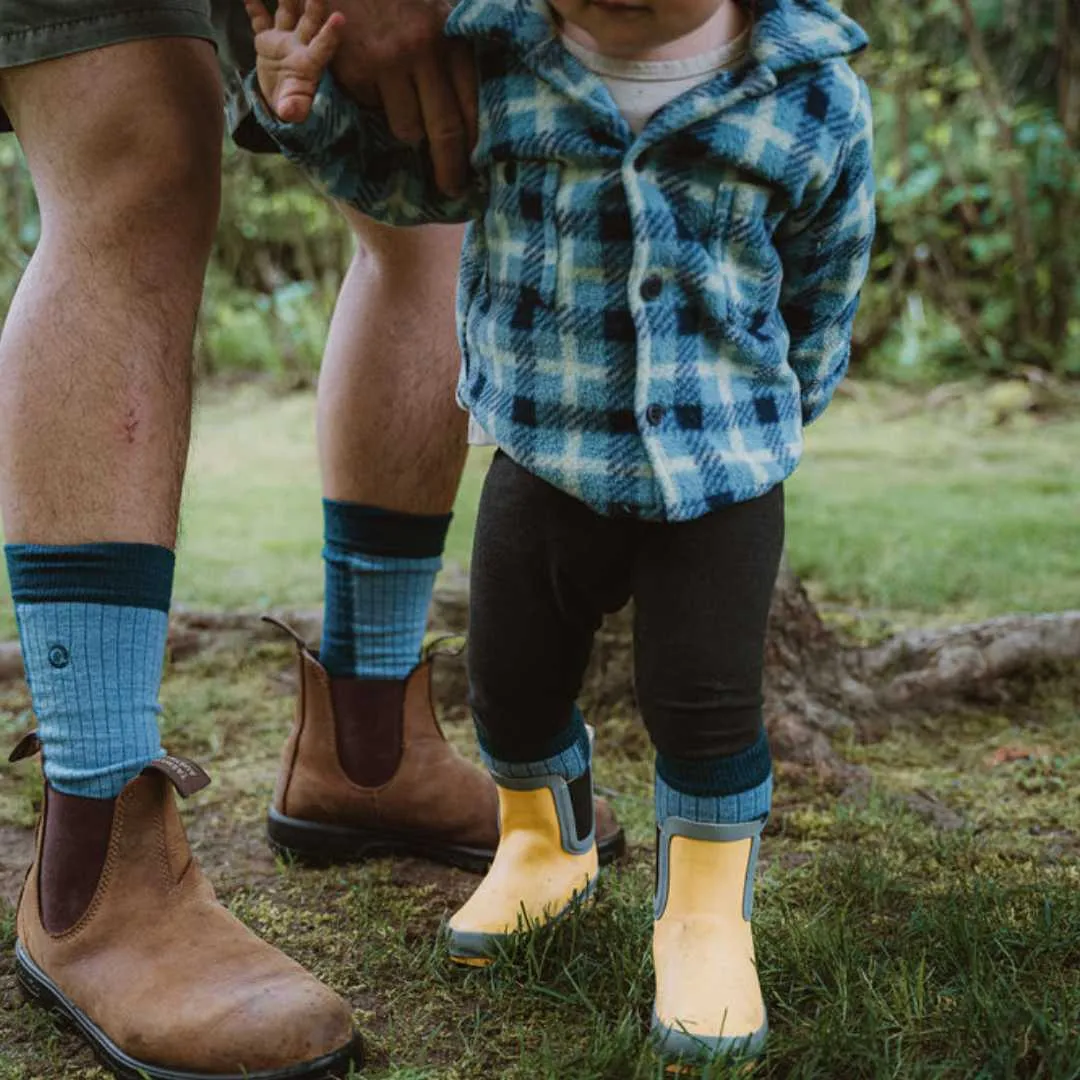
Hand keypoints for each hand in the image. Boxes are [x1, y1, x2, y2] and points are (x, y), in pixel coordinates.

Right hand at [245, 0, 345, 122]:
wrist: (279, 100)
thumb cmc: (292, 105)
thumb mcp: (293, 109)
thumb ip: (294, 108)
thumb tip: (290, 112)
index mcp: (311, 63)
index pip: (323, 46)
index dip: (331, 34)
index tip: (340, 18)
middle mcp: (300, 46)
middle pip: (310, 20)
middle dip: (314, 3)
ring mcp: (284, 39)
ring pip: (287, 11)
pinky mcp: (266, 39)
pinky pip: (259, 19)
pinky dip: (254, 5)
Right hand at [328, 0, 477, 196]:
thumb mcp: (439, 8)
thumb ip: (456, 46)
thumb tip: (474, 110)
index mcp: (451, 38)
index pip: (472, 107)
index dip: (476, 147)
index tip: (478, 171)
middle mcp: (423, 53)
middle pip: (445, 131)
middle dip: (450, 170)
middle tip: (453, 190)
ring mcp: (388, 64)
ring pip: (407, 129)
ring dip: (408, 131)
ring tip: (404, 111)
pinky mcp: (357, 72)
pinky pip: (374, 109)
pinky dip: (375, 102)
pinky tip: (372, 76)